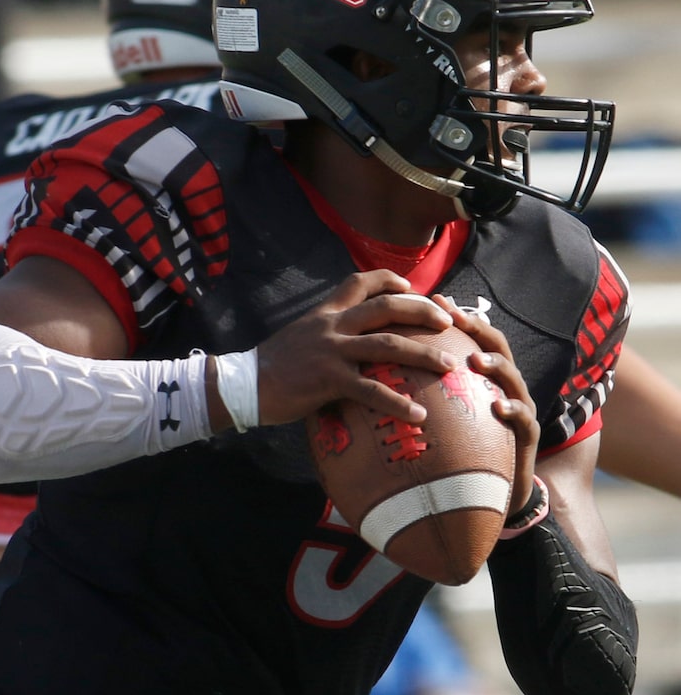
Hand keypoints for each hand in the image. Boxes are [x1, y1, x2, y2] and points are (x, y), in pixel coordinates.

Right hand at [254, 270, 458, 426]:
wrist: (245, 383)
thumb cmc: (274, 364)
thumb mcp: (300, 334)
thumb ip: (327, 331)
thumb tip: (351, 339)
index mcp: (325, 312)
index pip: (360, 281)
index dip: (390, 280)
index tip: (413, 287)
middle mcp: (332, 324)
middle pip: (385, 307)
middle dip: (421, 311)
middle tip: (448, 322)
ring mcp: (332, 351)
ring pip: (387, 345)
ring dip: (423, 354)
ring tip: (449, 365)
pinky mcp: (329, 380)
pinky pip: (372, 390)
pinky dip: (398, 403)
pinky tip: (419, 415)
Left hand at [431, 294, 540, 516]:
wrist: (493, 490)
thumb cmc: (460, 446)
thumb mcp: (442, 413)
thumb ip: (421, 389)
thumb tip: (376, 372)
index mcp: (481, 374)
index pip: (471, 337)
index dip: (457, 316)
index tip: (436, 298)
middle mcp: (502, 384)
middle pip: (496, 346)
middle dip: (478, 329)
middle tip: (455, 319)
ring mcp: (519, 405)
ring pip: (513, 377)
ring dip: (496, 365)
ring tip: (476, 360)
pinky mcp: (528, 435)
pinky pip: (525, 420)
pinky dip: (513, 411)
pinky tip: (499, 409)